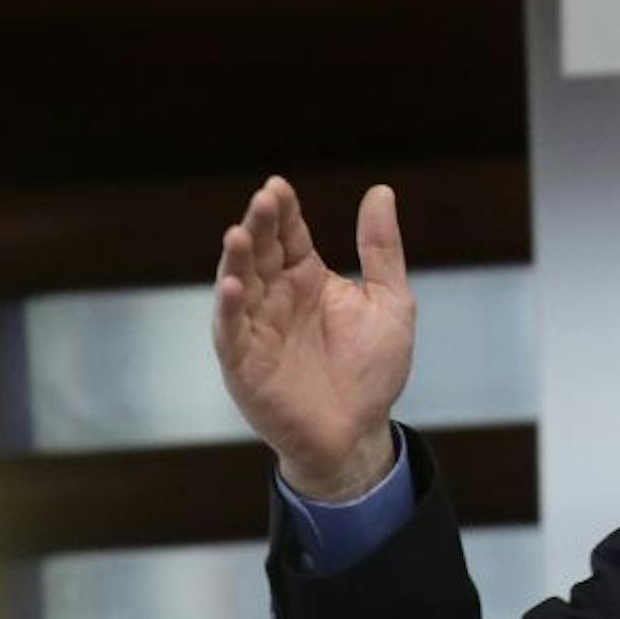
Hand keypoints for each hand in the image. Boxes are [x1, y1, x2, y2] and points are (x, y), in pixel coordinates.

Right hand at [212, 176, 415, 499]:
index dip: (284, 211)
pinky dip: (229, 310)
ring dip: (237, 260)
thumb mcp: (390, 302)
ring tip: (240, 234)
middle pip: (262, 252)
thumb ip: (381, 250)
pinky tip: (233, 287)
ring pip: (239, 285)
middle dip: (260, 225)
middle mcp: (277, 298)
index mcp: (308, 279)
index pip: (290, 235)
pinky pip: (231, 332)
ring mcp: (257, 328)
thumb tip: (380, 191)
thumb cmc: (373, 370)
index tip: (279, 186)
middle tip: (264, 199)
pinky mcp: (245, 363)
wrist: (360, 432)